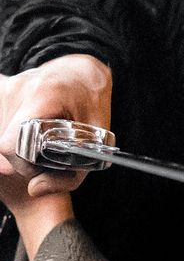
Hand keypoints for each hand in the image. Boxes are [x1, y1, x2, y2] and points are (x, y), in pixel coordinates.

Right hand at [0, 54, 111, 198]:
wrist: (82, 71)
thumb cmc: (91, 103)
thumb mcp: (96, 141)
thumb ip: (69, 175)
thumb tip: (35, 189)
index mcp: (46, 96)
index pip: (12, 144)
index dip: (23, 164)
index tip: (39, 167)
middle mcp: (21, 87)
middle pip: (3, 142)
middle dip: (19, 158)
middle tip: (41, 156)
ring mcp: (9, 86)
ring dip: (14, 145)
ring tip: (36, 140)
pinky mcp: (2, 87)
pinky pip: (0, 120)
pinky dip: (8, 132)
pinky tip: (24, 132)